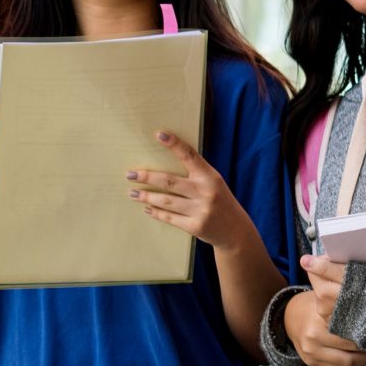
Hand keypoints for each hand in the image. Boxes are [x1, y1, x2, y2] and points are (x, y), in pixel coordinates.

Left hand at [130, 131, 260, 256]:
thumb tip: (165, 165)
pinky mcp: (194, 226)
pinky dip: (156, 212)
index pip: (190, 156)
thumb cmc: (221, 202)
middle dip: (147, 177)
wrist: (235, 230)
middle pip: (169, 181)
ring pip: (165, 201)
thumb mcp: (215, 184)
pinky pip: (169, 217)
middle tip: (130, 175)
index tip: (159, 134)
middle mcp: (205, 192)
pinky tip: (147, 208)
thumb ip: (196, 175)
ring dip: (146, 196)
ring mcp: (200, 210)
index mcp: (210, 177)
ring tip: (133, 193)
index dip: (175, 144)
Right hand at [286, 257, 365, 365]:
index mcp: (320, 313)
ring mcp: (311, 350)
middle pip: (351, 344)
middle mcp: (314, 333)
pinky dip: (357, 365)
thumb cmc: (316, 302)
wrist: (289, 317)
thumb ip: (342, 285)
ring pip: (347, 360)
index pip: (351, 324)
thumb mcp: (326, 290)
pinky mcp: (311, 361)